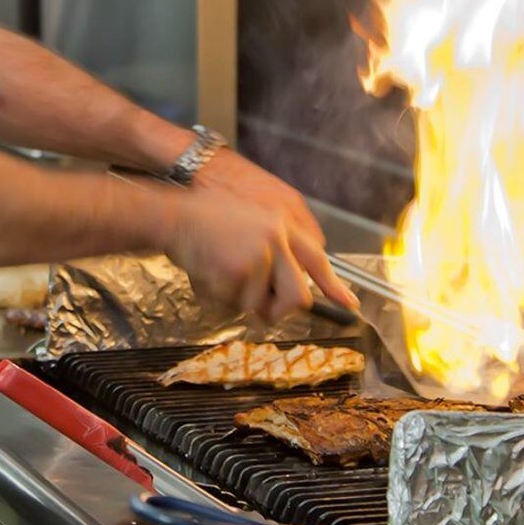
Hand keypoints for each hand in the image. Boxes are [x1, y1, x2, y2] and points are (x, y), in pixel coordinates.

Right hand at [164, 152, 358, 319]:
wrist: (174, 215)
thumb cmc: (203, 220)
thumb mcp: (248, 222)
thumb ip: (272, 248)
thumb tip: (284, 287)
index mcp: (282, 223)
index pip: (317, 259)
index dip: (334, 285)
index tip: (350, 304)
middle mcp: (278, 237)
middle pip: (297, 296)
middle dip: (279, 309)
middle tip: (260, 308)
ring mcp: (261, 254)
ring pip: (260, 305)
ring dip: (239, 301)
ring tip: (219, 274)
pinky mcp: (242, 270)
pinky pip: (235, 305)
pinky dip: (218, 299)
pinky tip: (207, 274)